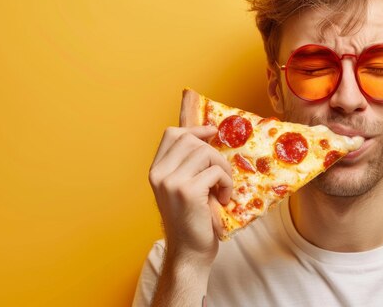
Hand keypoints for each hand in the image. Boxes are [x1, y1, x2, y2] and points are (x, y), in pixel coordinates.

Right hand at [148, 125, 232, 266]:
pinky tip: (222, 199)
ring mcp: (171, 182)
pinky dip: (226, 183)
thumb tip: (208, 134)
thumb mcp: (183, 187)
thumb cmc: (191, 220)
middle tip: (220, 177)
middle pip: (192, 141)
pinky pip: (215, 172)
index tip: (212, 133)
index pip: (172, 134)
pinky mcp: (188, 192)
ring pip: (205, 153)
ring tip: (222, 188)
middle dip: (214, 155)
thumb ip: (188, 164)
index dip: (195, 129)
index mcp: (156, 171)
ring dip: (222, 169)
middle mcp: (159, 174)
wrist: (189, 253)